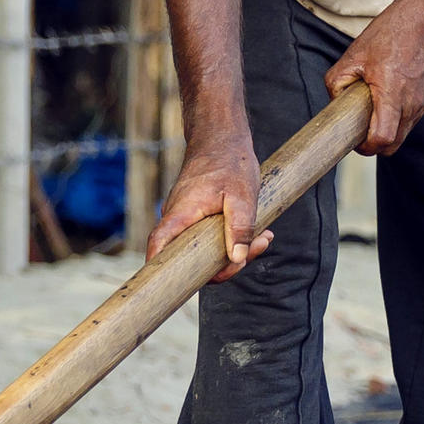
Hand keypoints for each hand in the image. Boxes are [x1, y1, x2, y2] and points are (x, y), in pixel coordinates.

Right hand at [147, 121, 269, 282]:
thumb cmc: (229, 161)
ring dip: (234, 249)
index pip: (159, 246)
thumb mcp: (242, 195)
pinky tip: (257, 233)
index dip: (160, 270)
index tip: (171, 288)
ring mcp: (186, 218)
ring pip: (204, 248)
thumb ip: (239, 227)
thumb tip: (237, 259)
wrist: (222, 136)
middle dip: (225, 264)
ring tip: (264, 237)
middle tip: (256, 248)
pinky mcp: (197, 216)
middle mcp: (178, 218)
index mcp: (181, 214)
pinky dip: (231, 237)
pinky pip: (209, 236)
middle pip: (190, 257)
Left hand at [326, 14, 423, 157]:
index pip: (383, 139)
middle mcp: (413, 103)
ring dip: (388, 128)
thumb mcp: (355, 53)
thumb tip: (335, 100)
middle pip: (395, 144)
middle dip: (376, 144)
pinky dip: (400, 115)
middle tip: (361, 130)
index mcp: (392, 95)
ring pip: (405, 131)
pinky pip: (413, 116)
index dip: (366, 147)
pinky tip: (390, 94)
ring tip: (375, 107)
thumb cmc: (394, 31)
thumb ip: (337, 81)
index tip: (356, 139)